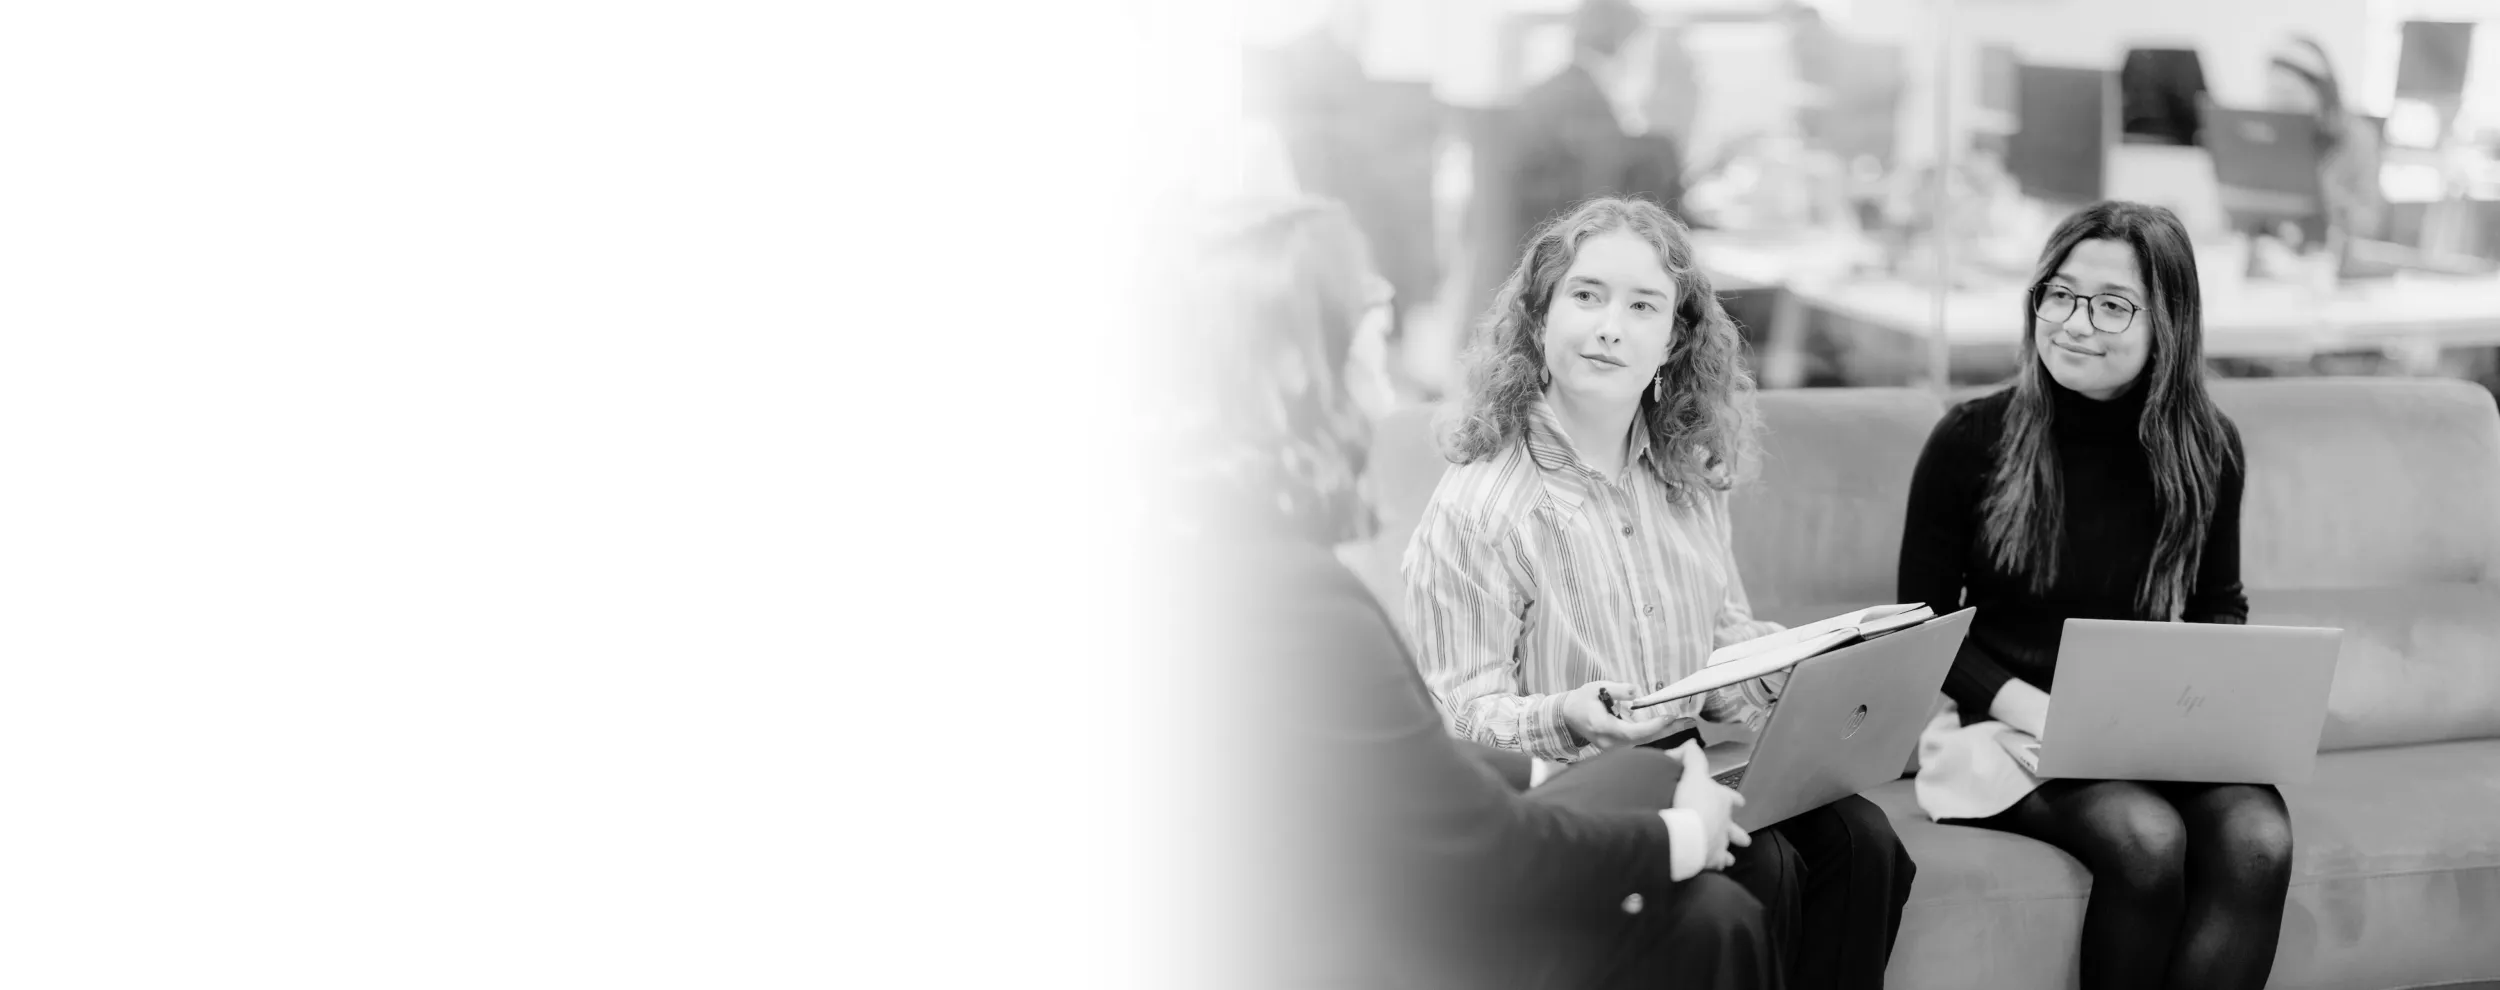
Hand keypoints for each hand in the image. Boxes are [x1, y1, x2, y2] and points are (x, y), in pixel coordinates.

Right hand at [1558, 680, 1677, 750]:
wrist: (1567, 716)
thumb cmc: (1582, 701)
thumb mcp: (1597, 688)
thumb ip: (1617, 689)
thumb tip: (1636, 691)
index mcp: (1604, 728)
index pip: (1633, 732)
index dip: (1653, 726)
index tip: (1670, 717)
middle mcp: (1610, 742)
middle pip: (1644, 739)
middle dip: (1667, 730)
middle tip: (1689, 722)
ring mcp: (1613, 748)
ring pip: (1643, 742)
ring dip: (1664, 732)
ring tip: (1684, 723)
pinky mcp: (1616, 747)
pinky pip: (1639, 742)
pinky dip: (1654, 733)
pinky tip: (1669, 726)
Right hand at [1671, 741, 1749, 870]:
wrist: (1687, 831)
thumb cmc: (1690, 800)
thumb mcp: (1690, 774)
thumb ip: (1691, 758)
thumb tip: (1691, 743)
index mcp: (1721, 801)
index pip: (1731, 798)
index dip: (1733, 799)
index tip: (1740, 802)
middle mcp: (1726, 823)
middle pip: (1735, 829)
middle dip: (1738, 834)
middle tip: (1744, 840)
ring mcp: (1720, 843)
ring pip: (1727, 849)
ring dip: (1728, 852)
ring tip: (1730, 859)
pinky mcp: (1712, 860)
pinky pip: (1716, 864)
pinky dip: (1716, 865)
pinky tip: (1715, 868)